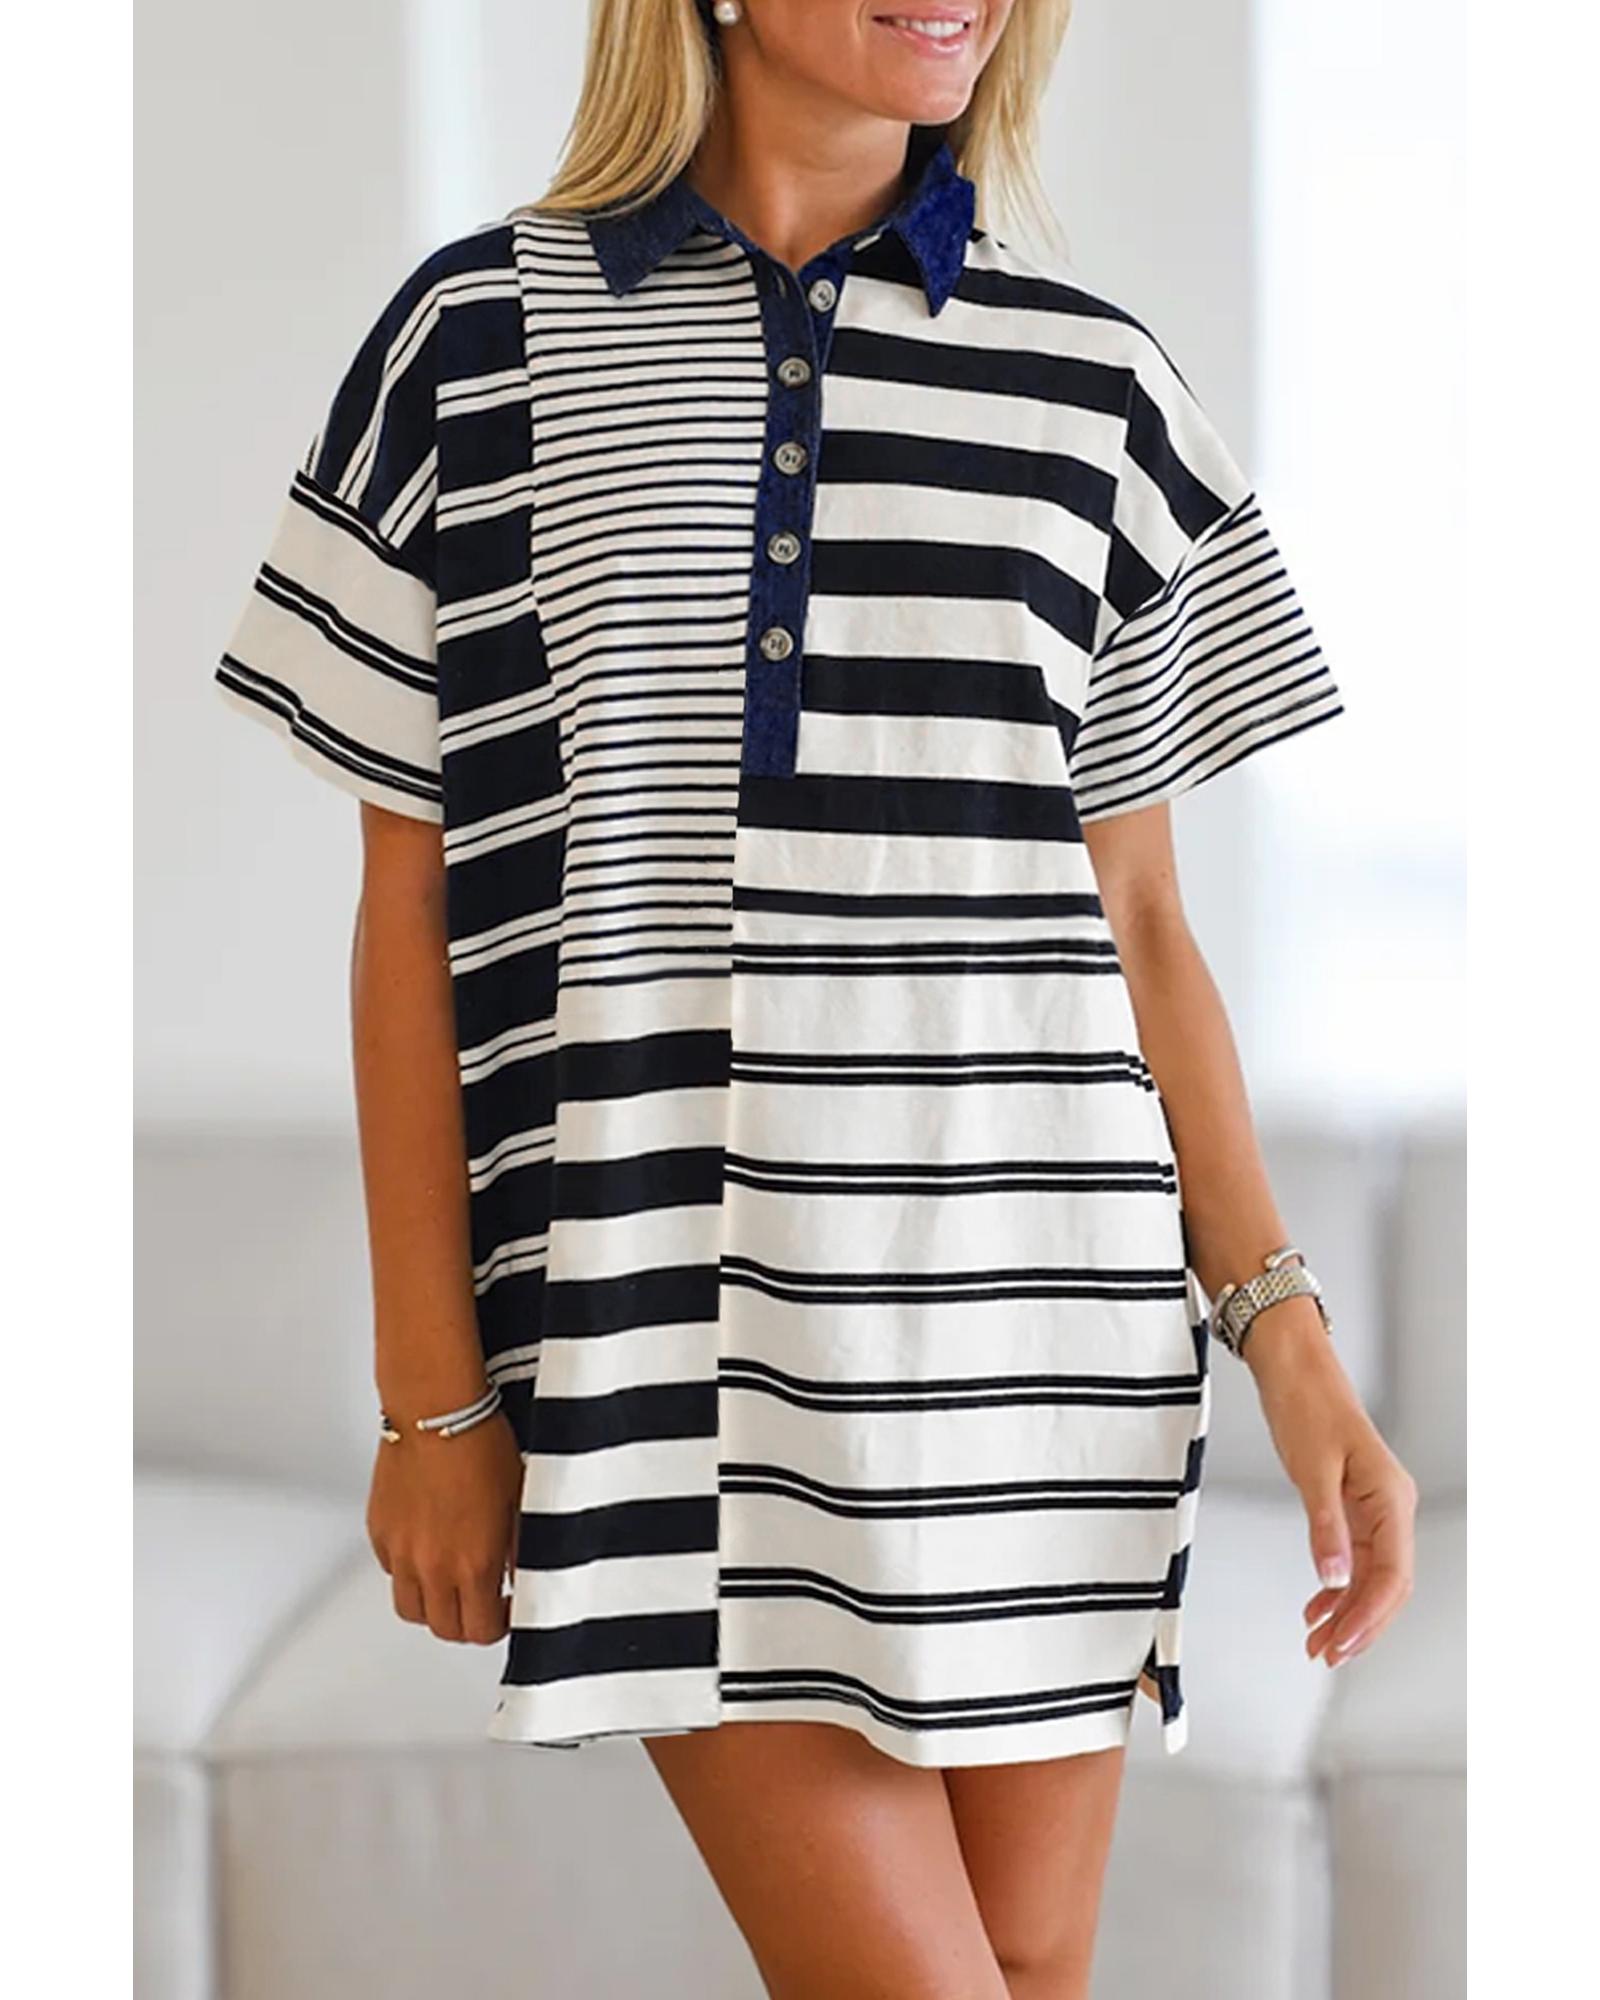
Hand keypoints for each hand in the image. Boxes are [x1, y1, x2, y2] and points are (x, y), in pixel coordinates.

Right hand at [366, 1409, 523, 1643]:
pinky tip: (427, 1549)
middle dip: (467, 1622)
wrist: (435, 1409)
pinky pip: (391, 1571)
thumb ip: (519, 1548)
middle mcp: (432, 1566)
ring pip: (411, 1609)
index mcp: (474, 1563)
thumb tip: (522, 1575)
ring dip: (433, 1605)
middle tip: (482, 1601)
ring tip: (452, 1583)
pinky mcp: (379, 1532)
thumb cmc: (480, 1442)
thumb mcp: (519, 1498)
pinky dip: (407, 1571)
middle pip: (444, 1629)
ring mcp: (401, 1552)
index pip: (482, 1630)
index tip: (508, 1607)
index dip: (500, 1625)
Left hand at [1244, 1302, 1418, 1667]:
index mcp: (1391, 1498)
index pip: (1391, 1575)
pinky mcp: (1355, 1504)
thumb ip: (1324, 1528)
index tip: (1341, 1646)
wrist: (1295, 1367)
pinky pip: (1356, 1558)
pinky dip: (1337, 1586)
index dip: (1368, 1617)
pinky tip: (1317, 1606)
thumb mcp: (1311, 1470)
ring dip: (1347, 1612)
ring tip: (1317, 1642)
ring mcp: (1375, 1507)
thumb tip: (1333, 1580)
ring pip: (1371, 1576)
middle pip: (1387, 1584)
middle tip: (1326, 1655)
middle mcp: (1392, 1506)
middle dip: (1359, 1625)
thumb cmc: (1306, 1405)